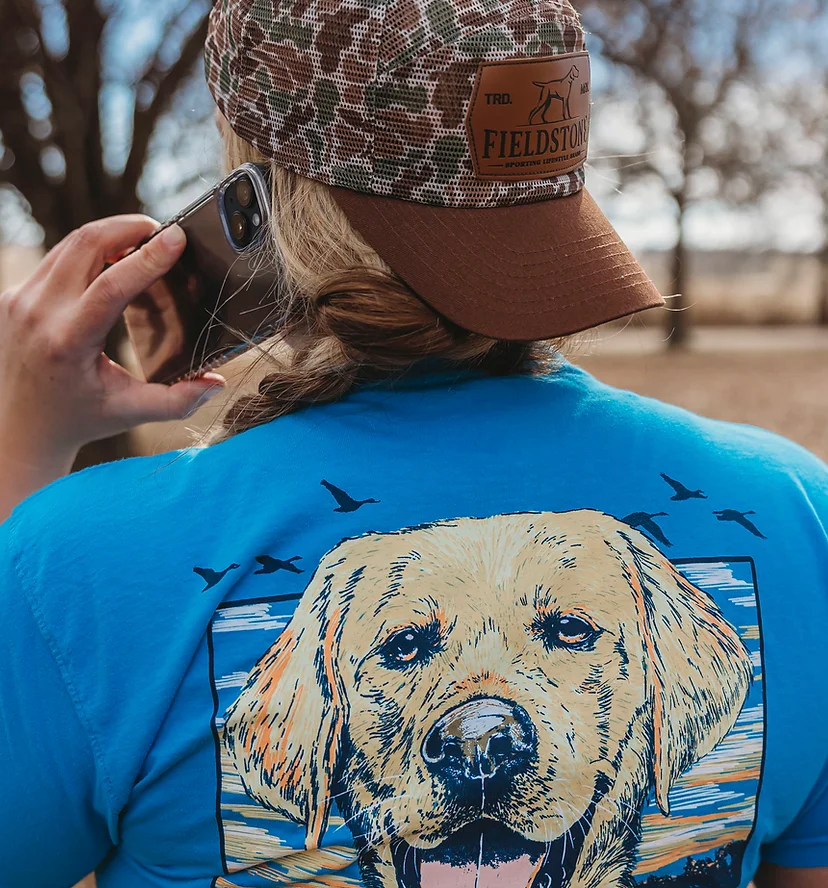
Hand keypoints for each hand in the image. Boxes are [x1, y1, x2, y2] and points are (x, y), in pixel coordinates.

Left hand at [0, 215, 224, 518]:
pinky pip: (59, 256)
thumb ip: (177, 401)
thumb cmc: (79, 418)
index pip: (111, 286)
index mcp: (67, 343)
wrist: (20, 425)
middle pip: (87, 244)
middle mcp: (38, 314)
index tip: (177, 237)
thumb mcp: (130, 413)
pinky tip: (114, 260)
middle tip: (164, 233)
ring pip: (71, 243)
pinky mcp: (16, 294)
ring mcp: (21, 299)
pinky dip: (91, 250)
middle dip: (129, 228)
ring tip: (144, 241)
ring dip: (111, 234)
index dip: (148, 258)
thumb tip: (216, 383)